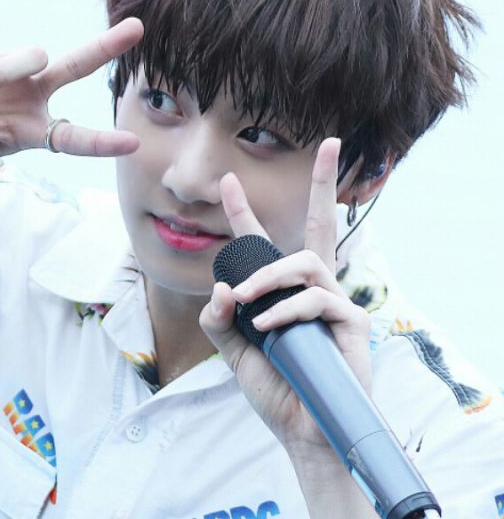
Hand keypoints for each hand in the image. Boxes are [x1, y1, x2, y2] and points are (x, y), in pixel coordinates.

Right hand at [0, 18, 142, 171]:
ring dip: (3, 74)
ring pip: (34, 55)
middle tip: (138, 28)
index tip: (133, 143)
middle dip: (105, 47)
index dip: (102, 142)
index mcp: (33, 130)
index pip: (74, 137)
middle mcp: (30, 95)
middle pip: (76, 66)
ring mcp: (8, 68)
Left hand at [199, 138, 371, 449]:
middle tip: (331, 144)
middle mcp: (314, 286)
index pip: (265, 243)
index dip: (246, 213)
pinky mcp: (352, 320)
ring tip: (246, 301)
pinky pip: (315, 297)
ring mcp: (336, 300)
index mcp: (284, 289)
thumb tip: (222, 288)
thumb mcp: (234, 348)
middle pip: (321, 224)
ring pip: (304, 261)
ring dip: (268, 277)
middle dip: (323, 183)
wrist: (301, 429)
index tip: (228, 181)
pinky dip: (285, 309)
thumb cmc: (275, 386)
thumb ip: (220, 319)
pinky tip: (266, 326)